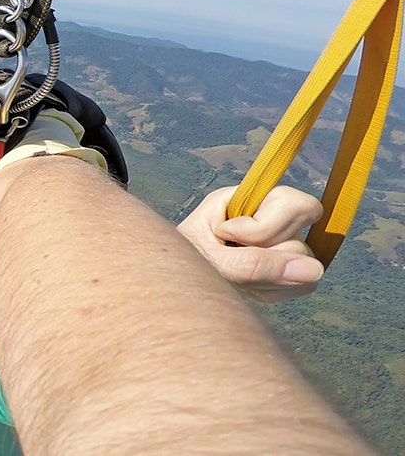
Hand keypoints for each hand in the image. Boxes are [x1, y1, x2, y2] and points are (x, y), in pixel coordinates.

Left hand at [178, 185, 324, 301]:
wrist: (175, 292)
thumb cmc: (183, 268)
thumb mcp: (211, 262)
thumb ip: (256, 265)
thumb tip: (316, 271)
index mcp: (244, 199)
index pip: (294, 203)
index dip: (267, 226)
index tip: (227, 236)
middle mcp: (268, 218)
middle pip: (302, 235)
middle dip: (266, 256)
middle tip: (229, 262)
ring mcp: (279, 244)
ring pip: (306, 264)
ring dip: (268, 279)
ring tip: (234, 278)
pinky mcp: (285, 269)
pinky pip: (305, 285)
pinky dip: (275, 291)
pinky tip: (248, 289)